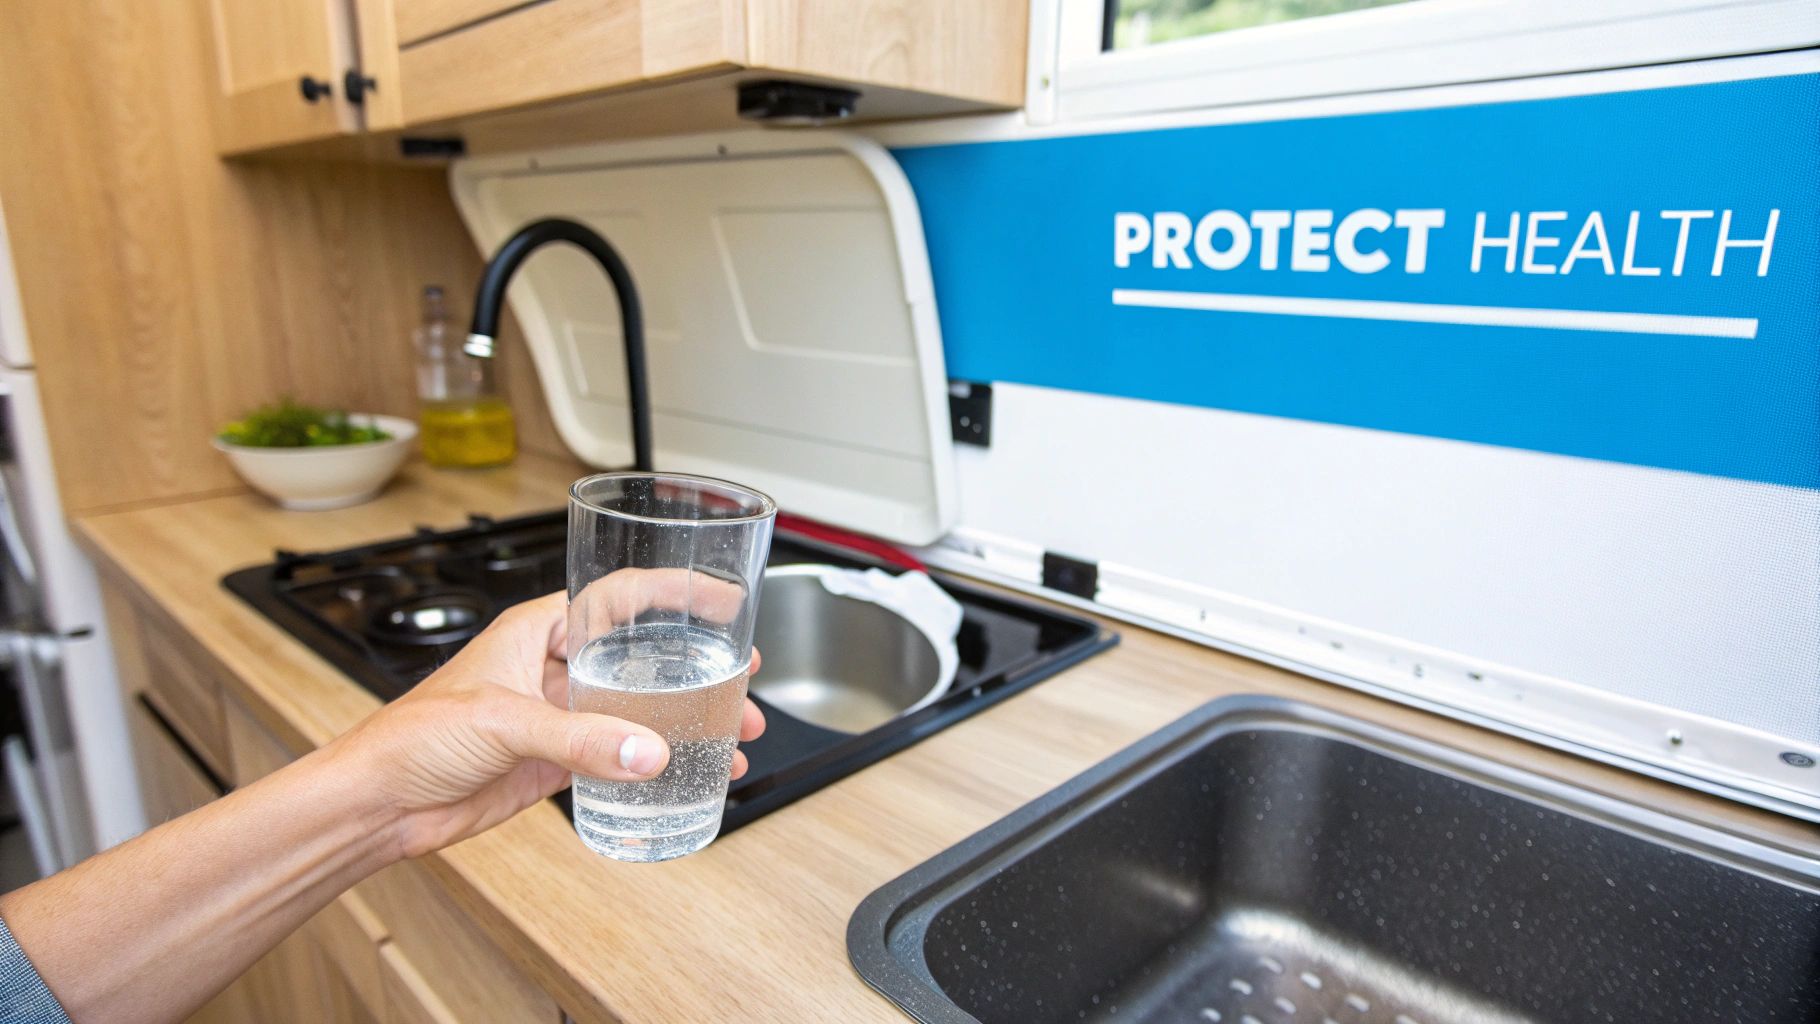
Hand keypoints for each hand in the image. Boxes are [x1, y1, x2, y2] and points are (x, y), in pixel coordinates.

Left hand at [329, 591, 765, 859]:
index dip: (674, 593)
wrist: (378, 804)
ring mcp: (559, 716)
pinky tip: (687, 775)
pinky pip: (620, 756)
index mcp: (538, 631)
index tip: (722, 600)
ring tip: (735, 738)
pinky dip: (657, 765)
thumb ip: (578, 738)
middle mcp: (554, 667)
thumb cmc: (411, 737)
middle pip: (642, 656)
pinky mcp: (557, 762)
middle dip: (698, 668)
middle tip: (743, 681)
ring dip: (688, 722)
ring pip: (639, 709)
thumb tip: (647, 752)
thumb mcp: (501, 722)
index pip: (620, 596)